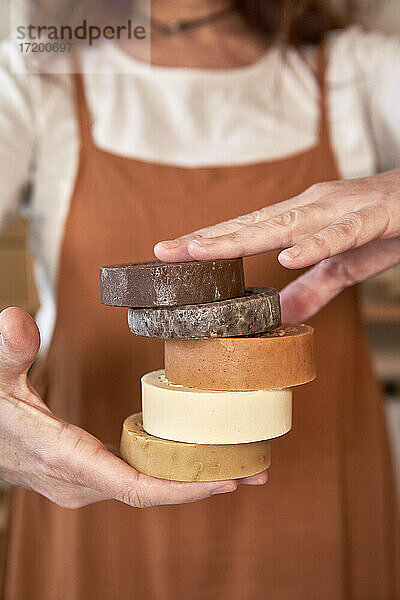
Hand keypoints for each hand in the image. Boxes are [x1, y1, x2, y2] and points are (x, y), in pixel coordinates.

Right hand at [0, 308, 265, 508]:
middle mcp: (82, 482)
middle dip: (203, 484)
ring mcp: (87, 482)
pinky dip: (171, 471)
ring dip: (193, 480)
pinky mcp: (91, 474)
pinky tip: (195, 455)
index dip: (183, 489)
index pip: (135, 487)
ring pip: (149, 488)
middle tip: (257, 472)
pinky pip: (139, 478)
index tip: (227, 481)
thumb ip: (9, 350)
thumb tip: (15, 318)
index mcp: (68, 459)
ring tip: (241, 465)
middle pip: (154, 492)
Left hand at [154, 169, 399, 321]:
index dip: (207, 243)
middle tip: (164, 253)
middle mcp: (312, 207)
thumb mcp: (345, 264)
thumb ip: (315, 287)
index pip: (245, 232)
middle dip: (206, 240)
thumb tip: (285, 314)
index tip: (168, 256)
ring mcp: (340, 209)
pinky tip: (287, 255)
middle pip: (250, 226)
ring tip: (203, 251)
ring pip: (283, 225)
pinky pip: (340, 233)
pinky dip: (315, 244)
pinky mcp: (373, 217)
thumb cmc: (387, 224)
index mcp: (301, 218)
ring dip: (242, 238)